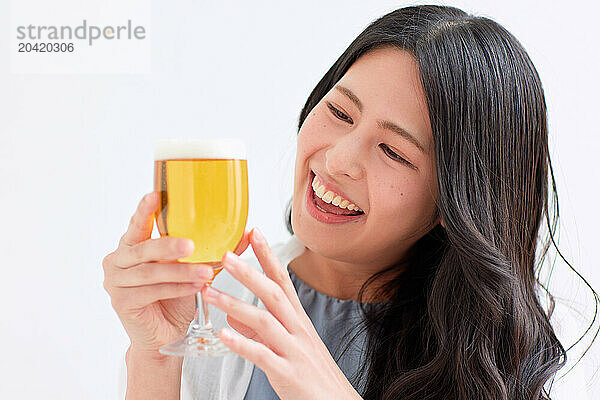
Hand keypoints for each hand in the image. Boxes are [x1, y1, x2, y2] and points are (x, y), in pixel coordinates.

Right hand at [102, 191, 251, 357]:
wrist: (162, 336)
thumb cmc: (174, 297)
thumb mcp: (192, 267)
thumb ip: (213, 248)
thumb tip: (247, 230)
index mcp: (132, 244)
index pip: (138, 222)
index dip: (145, 209)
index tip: (156, 195)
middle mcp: (118, 259)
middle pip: (145, 248)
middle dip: (169, 245)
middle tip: (191, 245)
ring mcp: (115, 281)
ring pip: (151, 272)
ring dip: (180, 272)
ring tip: (205, 272)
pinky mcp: (121, 301)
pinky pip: (151, 291)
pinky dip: (176, 289)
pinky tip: (194, 288)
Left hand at [202, 228, 361, 399]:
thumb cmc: (312, 374)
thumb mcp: (290, 346)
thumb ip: (260, 330)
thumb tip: (232, 319)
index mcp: (298, 320)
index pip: (283, 280)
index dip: (268, 256)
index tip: (254, 233)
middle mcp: (298, 330)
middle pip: (274, 294)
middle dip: (249, 273)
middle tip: (226, 256)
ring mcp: (294, 350)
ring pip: (264, 321)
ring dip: (235, 305)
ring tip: (210, 293)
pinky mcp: (287, 373)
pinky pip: (262, 356)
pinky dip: (242, 344)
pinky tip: (223, 337)